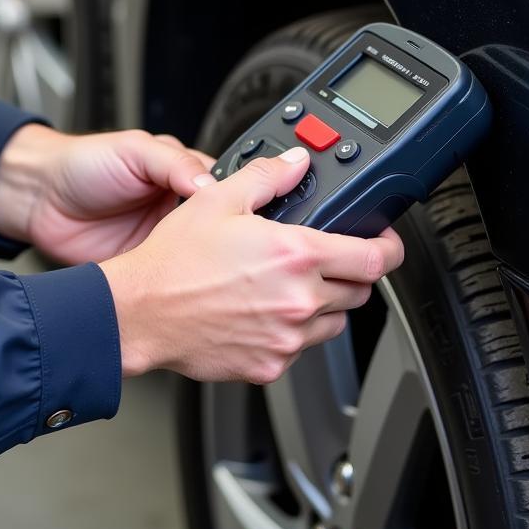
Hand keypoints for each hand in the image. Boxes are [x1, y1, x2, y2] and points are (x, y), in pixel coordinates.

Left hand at [0, 124, 216, 264]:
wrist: (38, 199)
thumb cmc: (82, 164)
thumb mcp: (134, 150)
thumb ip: (174, 163)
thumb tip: (210, 185)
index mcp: (181, 174)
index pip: (225, 189)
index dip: (235, 203)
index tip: (240, 216)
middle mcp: (175, 208)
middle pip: (218, 228)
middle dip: (224, 240)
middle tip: (228, 249)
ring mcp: (161, 239)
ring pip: (197, 257)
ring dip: (204, 265)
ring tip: (209, 271)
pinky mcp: (143, 266)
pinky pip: (168, 278)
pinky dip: (176, 284)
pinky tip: (181, 284)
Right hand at [99, 148, 404, 382]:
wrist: (140, 312)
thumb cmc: (172, 261)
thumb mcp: (217, 200)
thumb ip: (266, 177)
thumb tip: (296, 163)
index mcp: (294, 254)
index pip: (374, 258)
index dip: (388, 247)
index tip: (384, 242)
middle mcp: (298, 300)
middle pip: (360, 291)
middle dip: (351, 272)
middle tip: (325, 258)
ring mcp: (286, 338)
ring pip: (334, 323)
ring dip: (325, 303)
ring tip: (288, 285)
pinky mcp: (270, 366)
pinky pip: (300, 349)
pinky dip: (293, 331)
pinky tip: (262, 311)